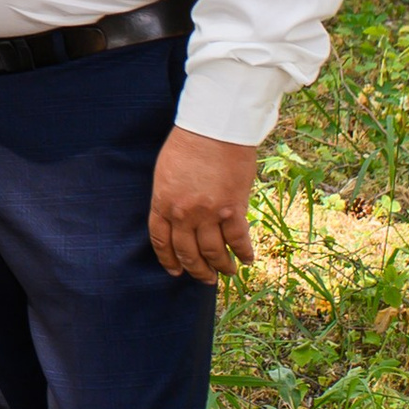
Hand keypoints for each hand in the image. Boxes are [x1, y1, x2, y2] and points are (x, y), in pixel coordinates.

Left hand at [149, 124, 258, 282]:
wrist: (214, 129)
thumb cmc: (188, 144)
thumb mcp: (166, 173)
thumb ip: (170, 198)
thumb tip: (179, 219)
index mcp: (163, 203)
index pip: (161, 240)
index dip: (169, 260)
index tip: (175, 271)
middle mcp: (184, 214)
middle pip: (188, 252)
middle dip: (196, 269)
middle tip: (204, 278)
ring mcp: (209, 214)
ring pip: (214, 252)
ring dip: (221, 266)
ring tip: (227, 272)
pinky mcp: (233, 209)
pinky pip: (238, 240)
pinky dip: (243, 253)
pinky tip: (247, 259)